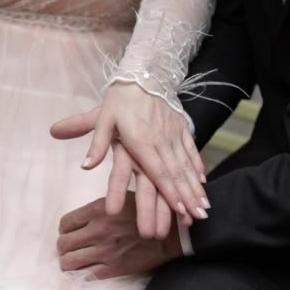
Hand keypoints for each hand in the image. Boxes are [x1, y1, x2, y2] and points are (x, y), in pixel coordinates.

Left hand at [50, 105, 194, 237]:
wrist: (144, 73)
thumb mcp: (103, 118)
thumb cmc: (120, 98)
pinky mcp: (181, 130)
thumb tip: (85, 166)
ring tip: (204, 207)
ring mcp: (174, 135)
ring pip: (186, 165)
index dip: (170, 191)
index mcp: (141, 140)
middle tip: (198, 217)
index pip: (158, 170)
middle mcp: (161, 141)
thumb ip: (96, 143)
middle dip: (188, 197)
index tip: (180, 209)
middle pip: (176, 173)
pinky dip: (198, 167)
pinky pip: (191, 151)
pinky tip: (203, 182)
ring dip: (196, 188)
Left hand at [57, 194, 182, 278]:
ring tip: (76, 260)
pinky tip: (87, 270)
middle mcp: (98, 230)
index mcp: (99, 210)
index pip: (65, 223)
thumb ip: (101, 207)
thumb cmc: (149, 211)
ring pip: (69, 262)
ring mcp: (105, 251)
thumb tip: (83, 218)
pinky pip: (86, 276)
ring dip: (69, 262)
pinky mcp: (114, 268)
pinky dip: (82, 274)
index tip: (71, 232)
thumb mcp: (123, 197)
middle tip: (71, 248)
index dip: (65, 229)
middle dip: (64, 247)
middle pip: (63, 244)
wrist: (171, 233)